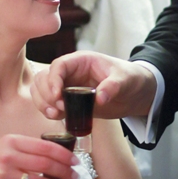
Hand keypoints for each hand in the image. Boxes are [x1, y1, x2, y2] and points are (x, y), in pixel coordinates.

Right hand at [0, 134, 76, 178]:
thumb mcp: (4, 147)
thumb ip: (26, 149)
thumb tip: (56, 156)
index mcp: (12, 141)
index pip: (45, 146)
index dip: (64, 154)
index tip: (75, 160)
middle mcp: (8, 156)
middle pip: (45, 164)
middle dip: (64, 171)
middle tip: (74, 176)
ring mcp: (4, 174)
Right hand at [30, 51, 156, 120]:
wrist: (135, 94)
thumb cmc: (130, 79)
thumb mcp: (125, 80)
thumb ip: (113, 86)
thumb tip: (100, 97)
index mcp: (81, 61)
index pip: (59, 65)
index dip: (54, 79)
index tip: (57, 95)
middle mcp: (70, 73)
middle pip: (44, 78)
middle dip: (46, 93)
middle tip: (59, 107)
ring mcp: (67, 88)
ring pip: (42, 91)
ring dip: (43, 102)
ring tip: (55, 114)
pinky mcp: (69, 102)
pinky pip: (51, 105)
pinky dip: (48, 111)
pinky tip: (57, 117)